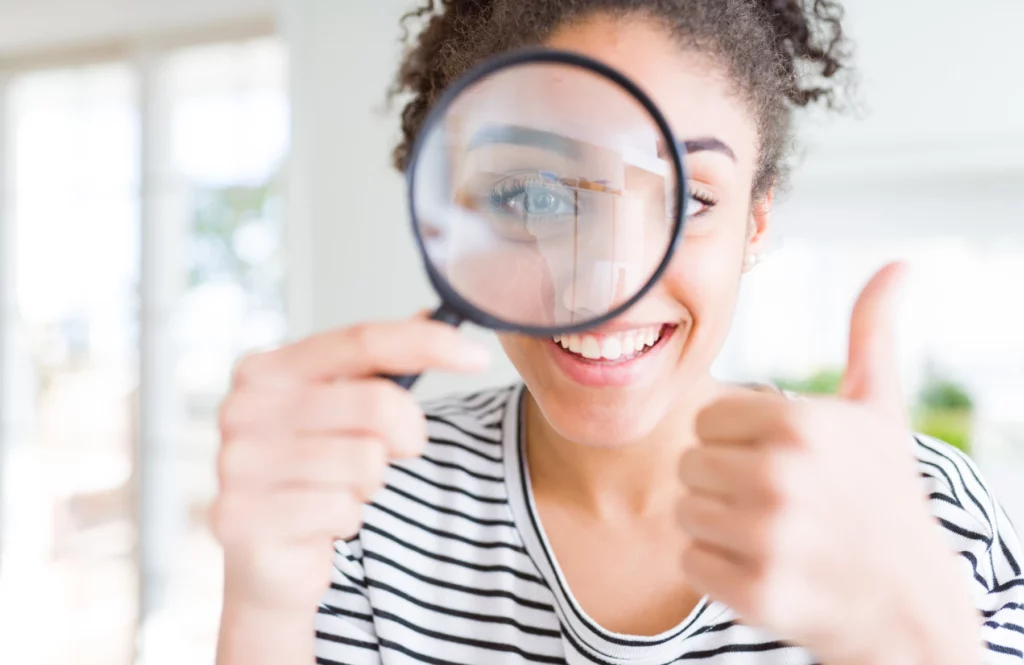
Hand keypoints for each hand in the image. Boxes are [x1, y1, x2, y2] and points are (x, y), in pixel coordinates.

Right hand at [211, 315, 490, 612]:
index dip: (427, 343)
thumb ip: (380, 364)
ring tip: (339, 490)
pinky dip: (345, 519)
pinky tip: (319, 522)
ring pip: (365, 462)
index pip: (362, 340)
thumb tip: (432, 315)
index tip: (477, 357)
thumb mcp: (341, 409)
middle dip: (406, 435)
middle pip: (376, 403)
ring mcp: (238, 463)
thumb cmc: (308, 471)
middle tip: (391, 454)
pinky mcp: (242, 517)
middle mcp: (244, 407)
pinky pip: (341, 510)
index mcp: (268, 369)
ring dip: (369, 484)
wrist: (261, 556)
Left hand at [677, 263, 982, 664]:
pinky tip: (766, 569)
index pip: (705, 418)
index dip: (737, 441)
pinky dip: (718, 570)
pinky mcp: (755, 592)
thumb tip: (898, 266)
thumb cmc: (885, 498)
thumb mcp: (880, 412)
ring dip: (719, 527)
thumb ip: (870, 335)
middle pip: (689, 465)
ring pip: (684, 513)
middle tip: (778, 503)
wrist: (912, 605)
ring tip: (773, 534)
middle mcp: (780, 475)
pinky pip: (690, 563)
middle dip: (724, 483)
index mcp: (799, 422)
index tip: (778, 460)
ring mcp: (768, 538)